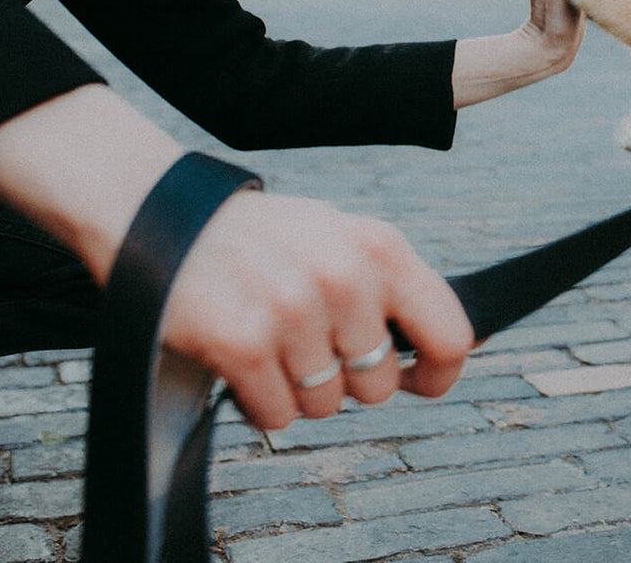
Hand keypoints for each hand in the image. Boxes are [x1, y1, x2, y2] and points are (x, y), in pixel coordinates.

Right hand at [160, 192, 473, 429]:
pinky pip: (277, 416)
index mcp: (381, 248)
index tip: (417, 382)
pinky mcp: (242, 343)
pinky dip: (258, 401)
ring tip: (270, 340)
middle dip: (347, 379)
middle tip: (308, 341)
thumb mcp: (343, 239)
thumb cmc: (263, 238)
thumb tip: (472, 344)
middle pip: (380, 386)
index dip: (437, 375)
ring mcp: (293, 310)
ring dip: (298, 389)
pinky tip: (241, 358)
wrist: (159, 214)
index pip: (450, 335)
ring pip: (326, 406)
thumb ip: (399, 289)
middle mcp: (345, 277)